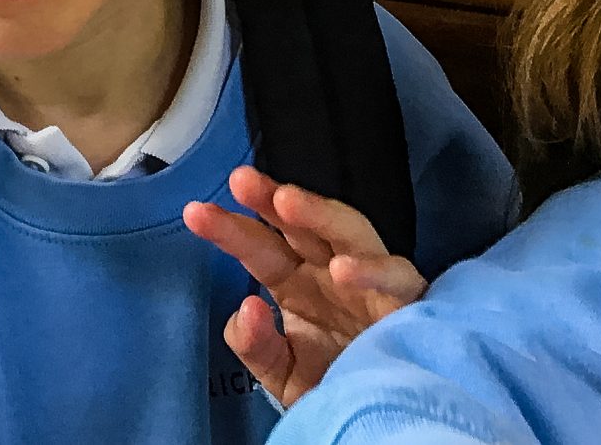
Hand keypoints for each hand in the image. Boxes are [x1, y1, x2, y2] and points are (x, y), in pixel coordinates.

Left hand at [185, 169, 424, 406]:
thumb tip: (247, 308)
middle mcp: (329, 272)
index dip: (229, 229)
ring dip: (319, 214)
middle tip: (241, 180)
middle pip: (299, 225)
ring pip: (348, 231)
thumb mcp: (282, 372)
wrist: (382, 420)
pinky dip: (373, 270)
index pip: (259, 247)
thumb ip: (256, 345)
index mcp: (295, 283)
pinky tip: (343, 269)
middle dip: (270, 199)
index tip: (195, 213)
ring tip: (287, 202)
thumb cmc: (332, 384)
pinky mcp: (406, 300)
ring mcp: (369, 281)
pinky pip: (396, 276)